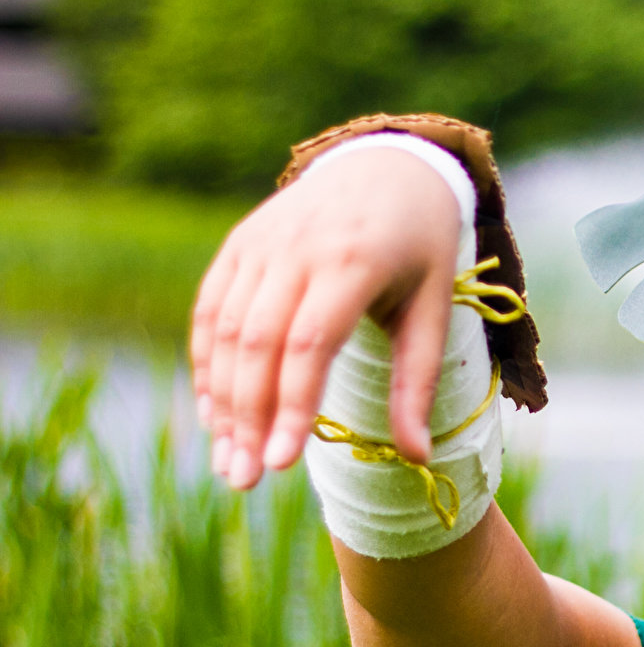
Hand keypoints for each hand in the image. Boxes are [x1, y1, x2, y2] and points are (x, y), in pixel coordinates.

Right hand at [190, 147, 465, 489]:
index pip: (309, 344)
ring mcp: (259, 243)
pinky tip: (215, 414)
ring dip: (221, 400)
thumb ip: (418, 381)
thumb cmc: (420, 248)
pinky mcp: (239, 245)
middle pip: (258, 344)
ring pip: (226, 331)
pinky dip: (207, 365)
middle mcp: (296, 249)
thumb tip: (418, 457)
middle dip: (247, 417)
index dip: (292, 406)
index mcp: (352, 262)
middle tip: (244, 480)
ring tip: (228, 461)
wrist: (385, 165)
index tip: (282, 464)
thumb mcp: (434, 308)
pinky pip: (212, 310)